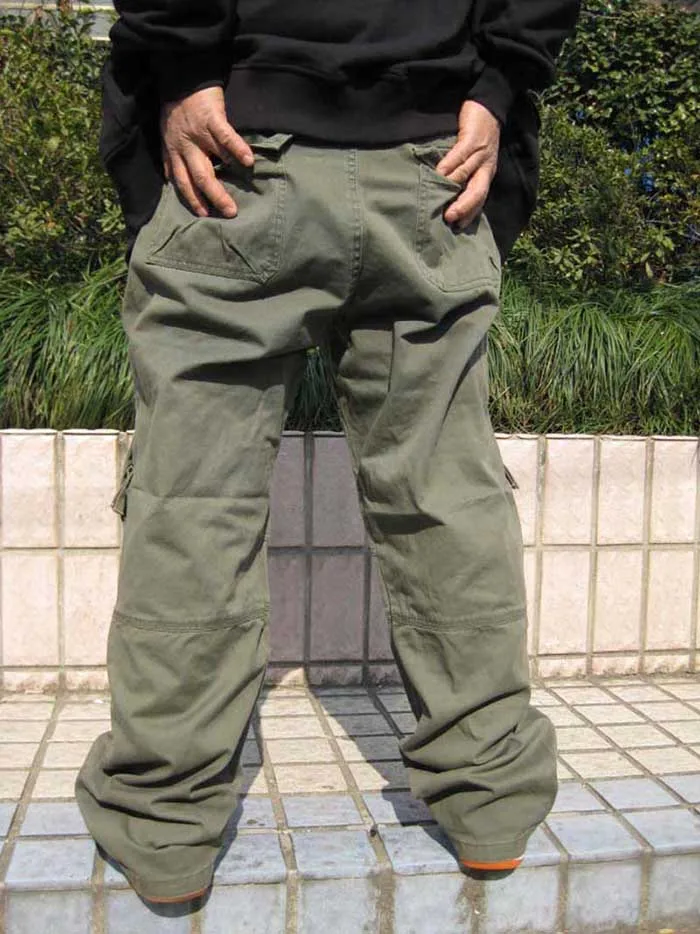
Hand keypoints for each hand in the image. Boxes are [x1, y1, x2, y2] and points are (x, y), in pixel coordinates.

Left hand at [160, 86, 254, 217]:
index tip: (203, 213)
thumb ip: (171, 155)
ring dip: (220, 190)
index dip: (191, 198)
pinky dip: (237, 150)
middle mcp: (184, 146)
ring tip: (234, 206)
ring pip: (209, 168)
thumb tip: (170, 177)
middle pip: (196, 179)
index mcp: (174, 149)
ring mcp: (198, 134)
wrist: (183, 76)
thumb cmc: (177, 106)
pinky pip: (225, 137)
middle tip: (226, 215)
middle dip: (209, 200)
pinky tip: (249, 162)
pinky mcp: (211, 118)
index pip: (180, 180)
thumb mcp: (167, 133)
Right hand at [435, 100, 500, 228]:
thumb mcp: (477, 159)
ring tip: (438, 199)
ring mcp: (480, 153)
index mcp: (487, 175)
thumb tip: (449, 194)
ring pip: (465, 174)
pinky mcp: (472, 139)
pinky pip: (459, 155)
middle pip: (477, 191)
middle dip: (464, 206)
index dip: (470, 213)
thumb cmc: (479, 136)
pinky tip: (438, 173)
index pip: (480, 199)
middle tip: (449, 218)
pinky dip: (448, 165)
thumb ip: (466, 175)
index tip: (458, 227)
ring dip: (452, 188)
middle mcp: (486, 167)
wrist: (489, 106)